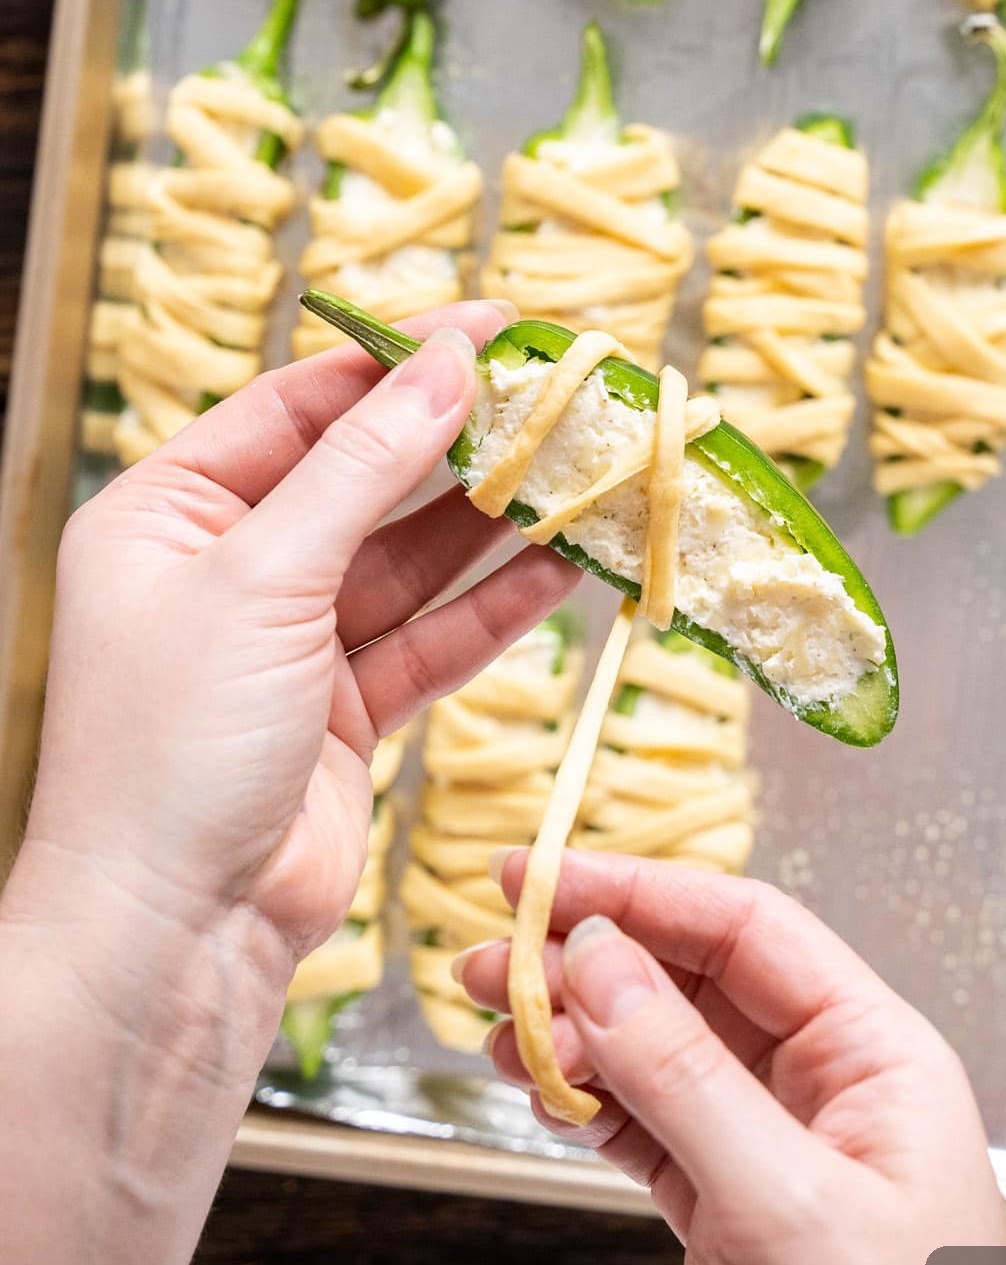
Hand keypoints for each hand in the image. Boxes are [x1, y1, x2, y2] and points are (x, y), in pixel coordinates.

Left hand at [21, 304, 576, 971]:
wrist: (169, 939)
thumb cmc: (172, 747)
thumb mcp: (263, 578)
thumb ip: (363, 466)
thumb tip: (446, 364)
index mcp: (165, 514)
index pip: (296, 405)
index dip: (395, 359)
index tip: (492, 325)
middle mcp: (225, 570)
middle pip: (361, 478)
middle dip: (457, 441)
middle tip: (556, 392)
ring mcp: (287, 645)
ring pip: (409, 561)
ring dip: (493, 523)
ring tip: (581, 471)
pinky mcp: (343, 713)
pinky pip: (431, 639)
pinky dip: (495, 607)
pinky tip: (562, 570)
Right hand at [462, 850, 1005, 1264]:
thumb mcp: (786, 1207)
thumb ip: (686, 1078)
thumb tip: (599, 959)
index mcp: (877, 1057)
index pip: (748, 930)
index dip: (641, 894)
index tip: (543, 880)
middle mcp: (831, 1090)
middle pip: (695, 984)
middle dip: (591, 965)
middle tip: (489, 958)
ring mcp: (780, 1154)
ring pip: (662, 1056)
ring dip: (577, 1036)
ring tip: (494, 1030)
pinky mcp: (737, 1218)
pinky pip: (652, 1129)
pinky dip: (591, 1107)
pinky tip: (543, 1092)